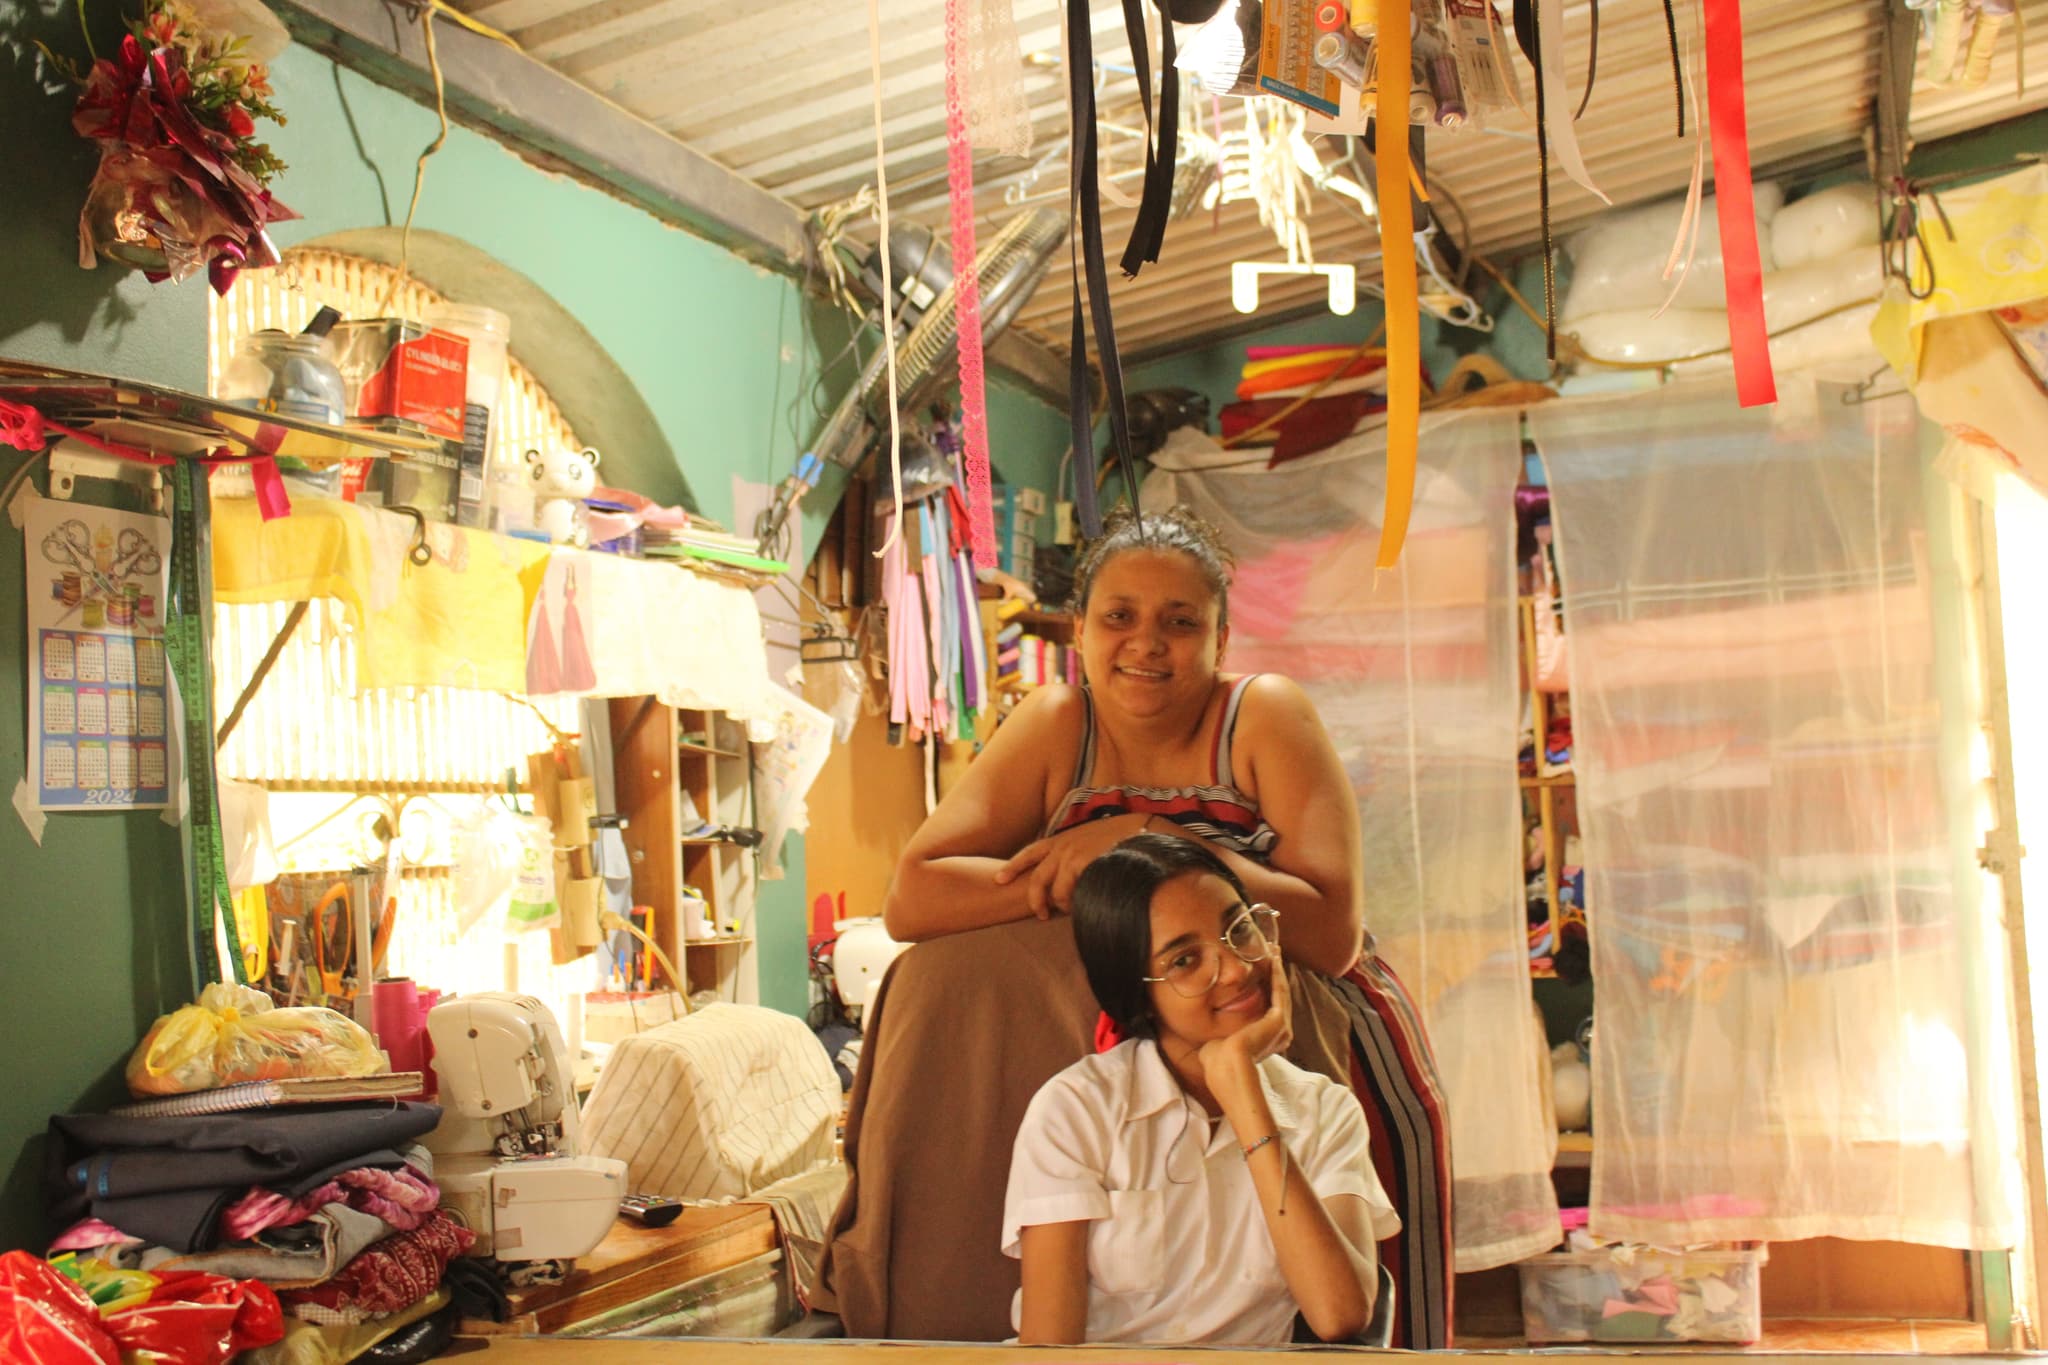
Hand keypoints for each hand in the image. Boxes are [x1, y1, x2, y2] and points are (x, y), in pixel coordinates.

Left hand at [995, 813, 1153, 918]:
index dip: (1014, 866)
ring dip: (1059, 905)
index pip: (1031, 852)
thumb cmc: (1121, 839)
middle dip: (1034, 899)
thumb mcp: (1092, 841)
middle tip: (1039, 914)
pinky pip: (1068, 893)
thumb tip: (1074, 873)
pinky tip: (1079, 908)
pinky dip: (1072, 904)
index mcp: (1063, 839)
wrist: (1142, 831)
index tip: (999, 879)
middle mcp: (1062, 845)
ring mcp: (1070, 854)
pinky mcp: (1080, 864)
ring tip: (1068, 912)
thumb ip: (1078, 853)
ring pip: (1053, 890)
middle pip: (1036, 877)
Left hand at [1197, 948, 1292, 1086]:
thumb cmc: (1218, 1061)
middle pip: (1280, 997)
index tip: (1263, 971)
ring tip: (1275, 951)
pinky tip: (1274, 959)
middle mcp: (1279, 1034)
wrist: (1225, 1068)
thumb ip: (1221, 1037)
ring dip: (1279, 970)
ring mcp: (1281, 1028)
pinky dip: (1278, 974)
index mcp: (1268, 1041)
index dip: (1268, 988)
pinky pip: (1280, 991)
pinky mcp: (1278, 1020)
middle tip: (1274, 953)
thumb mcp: (1221, 1044)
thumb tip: (1211, 1035)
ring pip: (1282, 991)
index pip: (1271, 1008)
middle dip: (1276, 973)